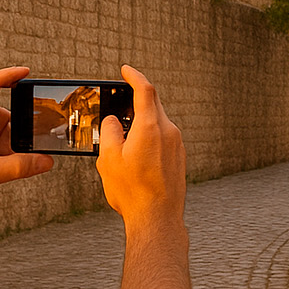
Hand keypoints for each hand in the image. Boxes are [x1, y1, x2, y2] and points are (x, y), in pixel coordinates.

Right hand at [96, 65, 184, 228]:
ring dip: (142, 121)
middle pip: (153, 105)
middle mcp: (169, 131)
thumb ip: (109, 132)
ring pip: (158, 121)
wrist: (157, 218)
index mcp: (150, 127)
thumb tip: (113, 121)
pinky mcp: (179, 156)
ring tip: (124, 136)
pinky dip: (150, 135)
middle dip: (136, 100)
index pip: (145, 90)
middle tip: (119, 102)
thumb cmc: (133, 192)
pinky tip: (137, 152)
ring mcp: (177, 144)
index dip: (134, 76)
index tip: (126, 70)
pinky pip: (163, 136)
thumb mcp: (108, 159)